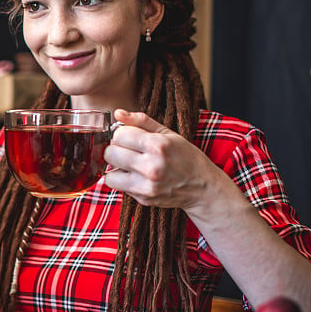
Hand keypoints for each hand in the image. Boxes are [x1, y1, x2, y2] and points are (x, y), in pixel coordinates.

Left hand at [103, 109, 222, 209]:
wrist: (203, 187)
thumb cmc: (185, 157)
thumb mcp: (168, 133)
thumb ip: (141, 121)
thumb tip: (118, 113)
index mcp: (158, 145)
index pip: (119, 135)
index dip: (122, 134)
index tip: (129, 137)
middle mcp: (151, 166)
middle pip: (110, 153)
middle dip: (116, 149)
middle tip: (128, 150)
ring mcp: (146, 185)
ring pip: (109, 174)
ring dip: (116, 168)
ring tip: (130, 164)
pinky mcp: (143, 198)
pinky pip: (118, 187)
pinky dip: (122, 180)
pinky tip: (136, 176)